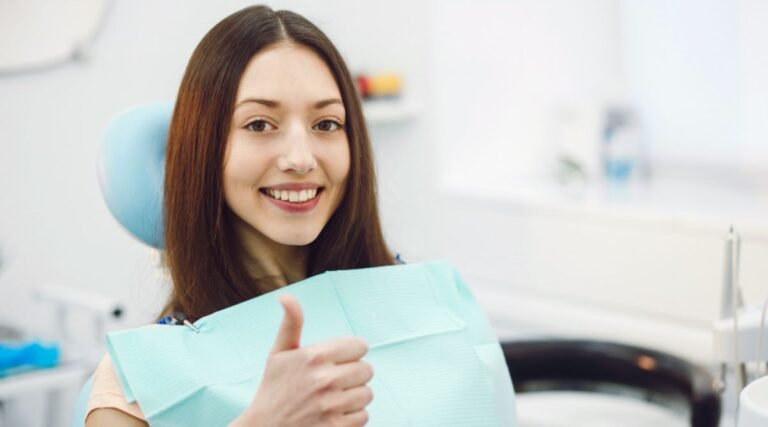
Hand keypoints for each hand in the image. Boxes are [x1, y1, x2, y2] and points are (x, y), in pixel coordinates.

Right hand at [230, 294, 372, 426]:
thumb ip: (290, 323)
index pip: (360, 346)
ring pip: (367, 394)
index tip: (338, 361)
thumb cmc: (273, 389)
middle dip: (354, 375)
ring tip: (333, 399)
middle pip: (367, 370)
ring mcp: (331, 405)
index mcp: (314, 356)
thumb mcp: (279, 353)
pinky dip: (352, 418)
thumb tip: (285, 295)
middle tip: (334, 382)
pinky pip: (364, 417)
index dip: (351, 353)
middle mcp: (324, 379)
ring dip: (354, 397)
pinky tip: (333, 415)